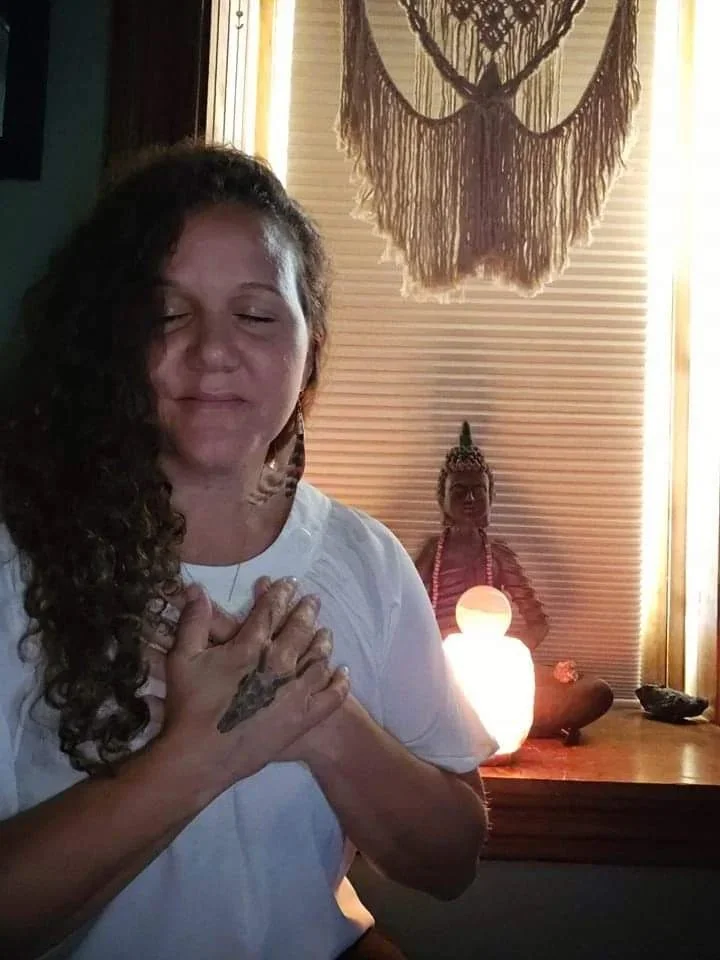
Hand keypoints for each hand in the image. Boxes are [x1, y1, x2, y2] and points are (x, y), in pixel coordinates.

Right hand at [155, 581, 348, 793]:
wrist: (200, 757)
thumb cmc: (189, 707)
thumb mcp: (182, 658)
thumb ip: (194, 621)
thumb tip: (196, 588)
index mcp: (251, 645)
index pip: (272, 610)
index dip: (281, 593)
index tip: (289, 582)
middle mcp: (279, 663)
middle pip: (300, 629)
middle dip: (307, 611)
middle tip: (313, 600)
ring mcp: (295, 692)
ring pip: (319, 658)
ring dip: (323, 641)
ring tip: (326, 632)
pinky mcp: (303, 719)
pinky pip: (332, 696)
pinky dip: (340, 681)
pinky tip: (343, 671)